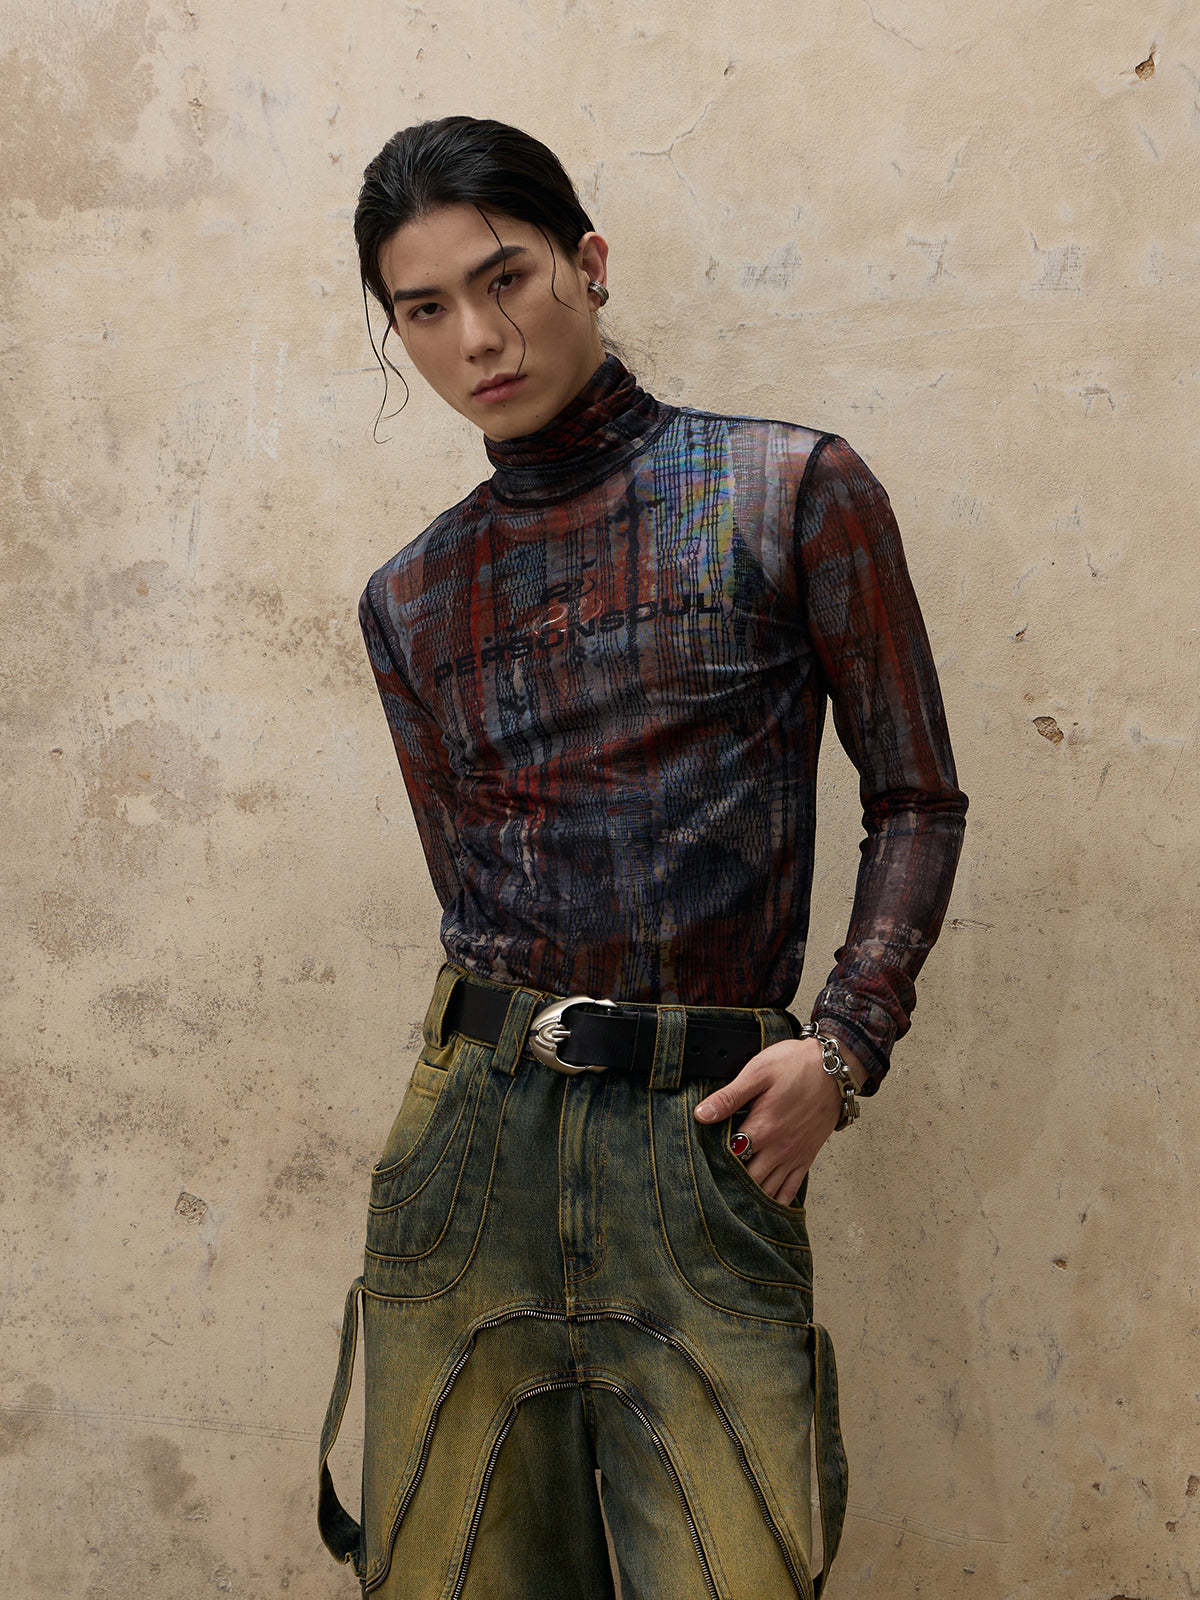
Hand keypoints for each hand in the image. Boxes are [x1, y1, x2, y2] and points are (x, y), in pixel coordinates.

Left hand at [693, 1036, 854, 1202]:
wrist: (835, 1069)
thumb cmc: (795, 1066)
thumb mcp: (758, 1072)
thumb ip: (729, 1097)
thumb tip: (701, 1114)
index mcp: (762, 1129)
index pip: (730, 1158)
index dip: (712, 1165)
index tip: (699, 1169)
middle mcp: (778, 1149)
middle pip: (748, 1181)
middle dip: (729, 1187)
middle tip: (710, 1190)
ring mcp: (794, 1156)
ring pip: (768, 1190)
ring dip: (750, 1198)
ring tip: (731, 1204)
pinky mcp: (807, 1157)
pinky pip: (791, 1190)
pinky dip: (777, 1202)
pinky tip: (765, 1208)